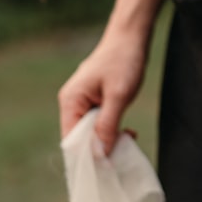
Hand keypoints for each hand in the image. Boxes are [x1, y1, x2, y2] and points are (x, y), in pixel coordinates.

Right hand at [58, 30, 147, 154]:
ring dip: (108, 139)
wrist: (131, 36)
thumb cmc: (123, 60)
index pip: (70, 141)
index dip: (86, 157)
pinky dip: (111, 130)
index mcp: (70, 101)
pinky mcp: (94, 100)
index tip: (106, 165)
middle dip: (99, 149)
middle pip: (79, 139)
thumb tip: (100, 154)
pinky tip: (127, 131)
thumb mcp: (118, 95)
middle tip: (122, 152)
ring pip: (91, 132)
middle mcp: (72, 103)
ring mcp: (82, 102)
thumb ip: (107, 124)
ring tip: (128, 139)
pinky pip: (98, 123)